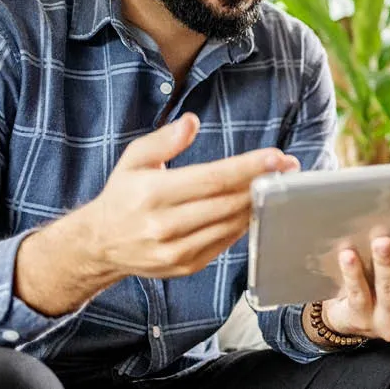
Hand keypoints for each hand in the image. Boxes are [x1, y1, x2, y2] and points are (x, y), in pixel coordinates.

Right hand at [69, 113, 298, 281]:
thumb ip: (163, 141)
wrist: (100, 245)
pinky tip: (255, 207)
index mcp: (153, 194)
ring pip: (231, 224)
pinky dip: (243, 224)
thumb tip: (191, 122)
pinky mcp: (186, 266)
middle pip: (227, 202)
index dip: (248, 168)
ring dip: (258, 204)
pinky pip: (225, 243)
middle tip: (290, 169)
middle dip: (263, 183)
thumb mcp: (134, 160)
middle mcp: (165, 225)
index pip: (212, 178)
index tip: (277, 157)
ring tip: (279, 185)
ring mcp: (176, 251)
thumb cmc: (123, 195)